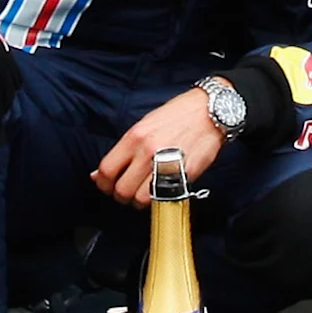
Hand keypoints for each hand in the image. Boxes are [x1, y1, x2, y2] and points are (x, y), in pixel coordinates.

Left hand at [92, 89, 227, 204]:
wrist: (211, 111)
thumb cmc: (178, 116)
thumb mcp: (145, 125)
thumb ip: (123, 150)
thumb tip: (100, 173)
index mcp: (135, 137)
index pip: (107, 170)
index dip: (103, 183)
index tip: (107, 185)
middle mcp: (148, 151)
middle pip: (121, 189)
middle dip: (121, 196)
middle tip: (126, 192)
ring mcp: (167, 164)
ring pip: (140, 199)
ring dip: (139, 201)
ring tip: (143, 194)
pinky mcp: (186, 175)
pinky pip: (164, 196)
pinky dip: (158, 199)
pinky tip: (160, 191)